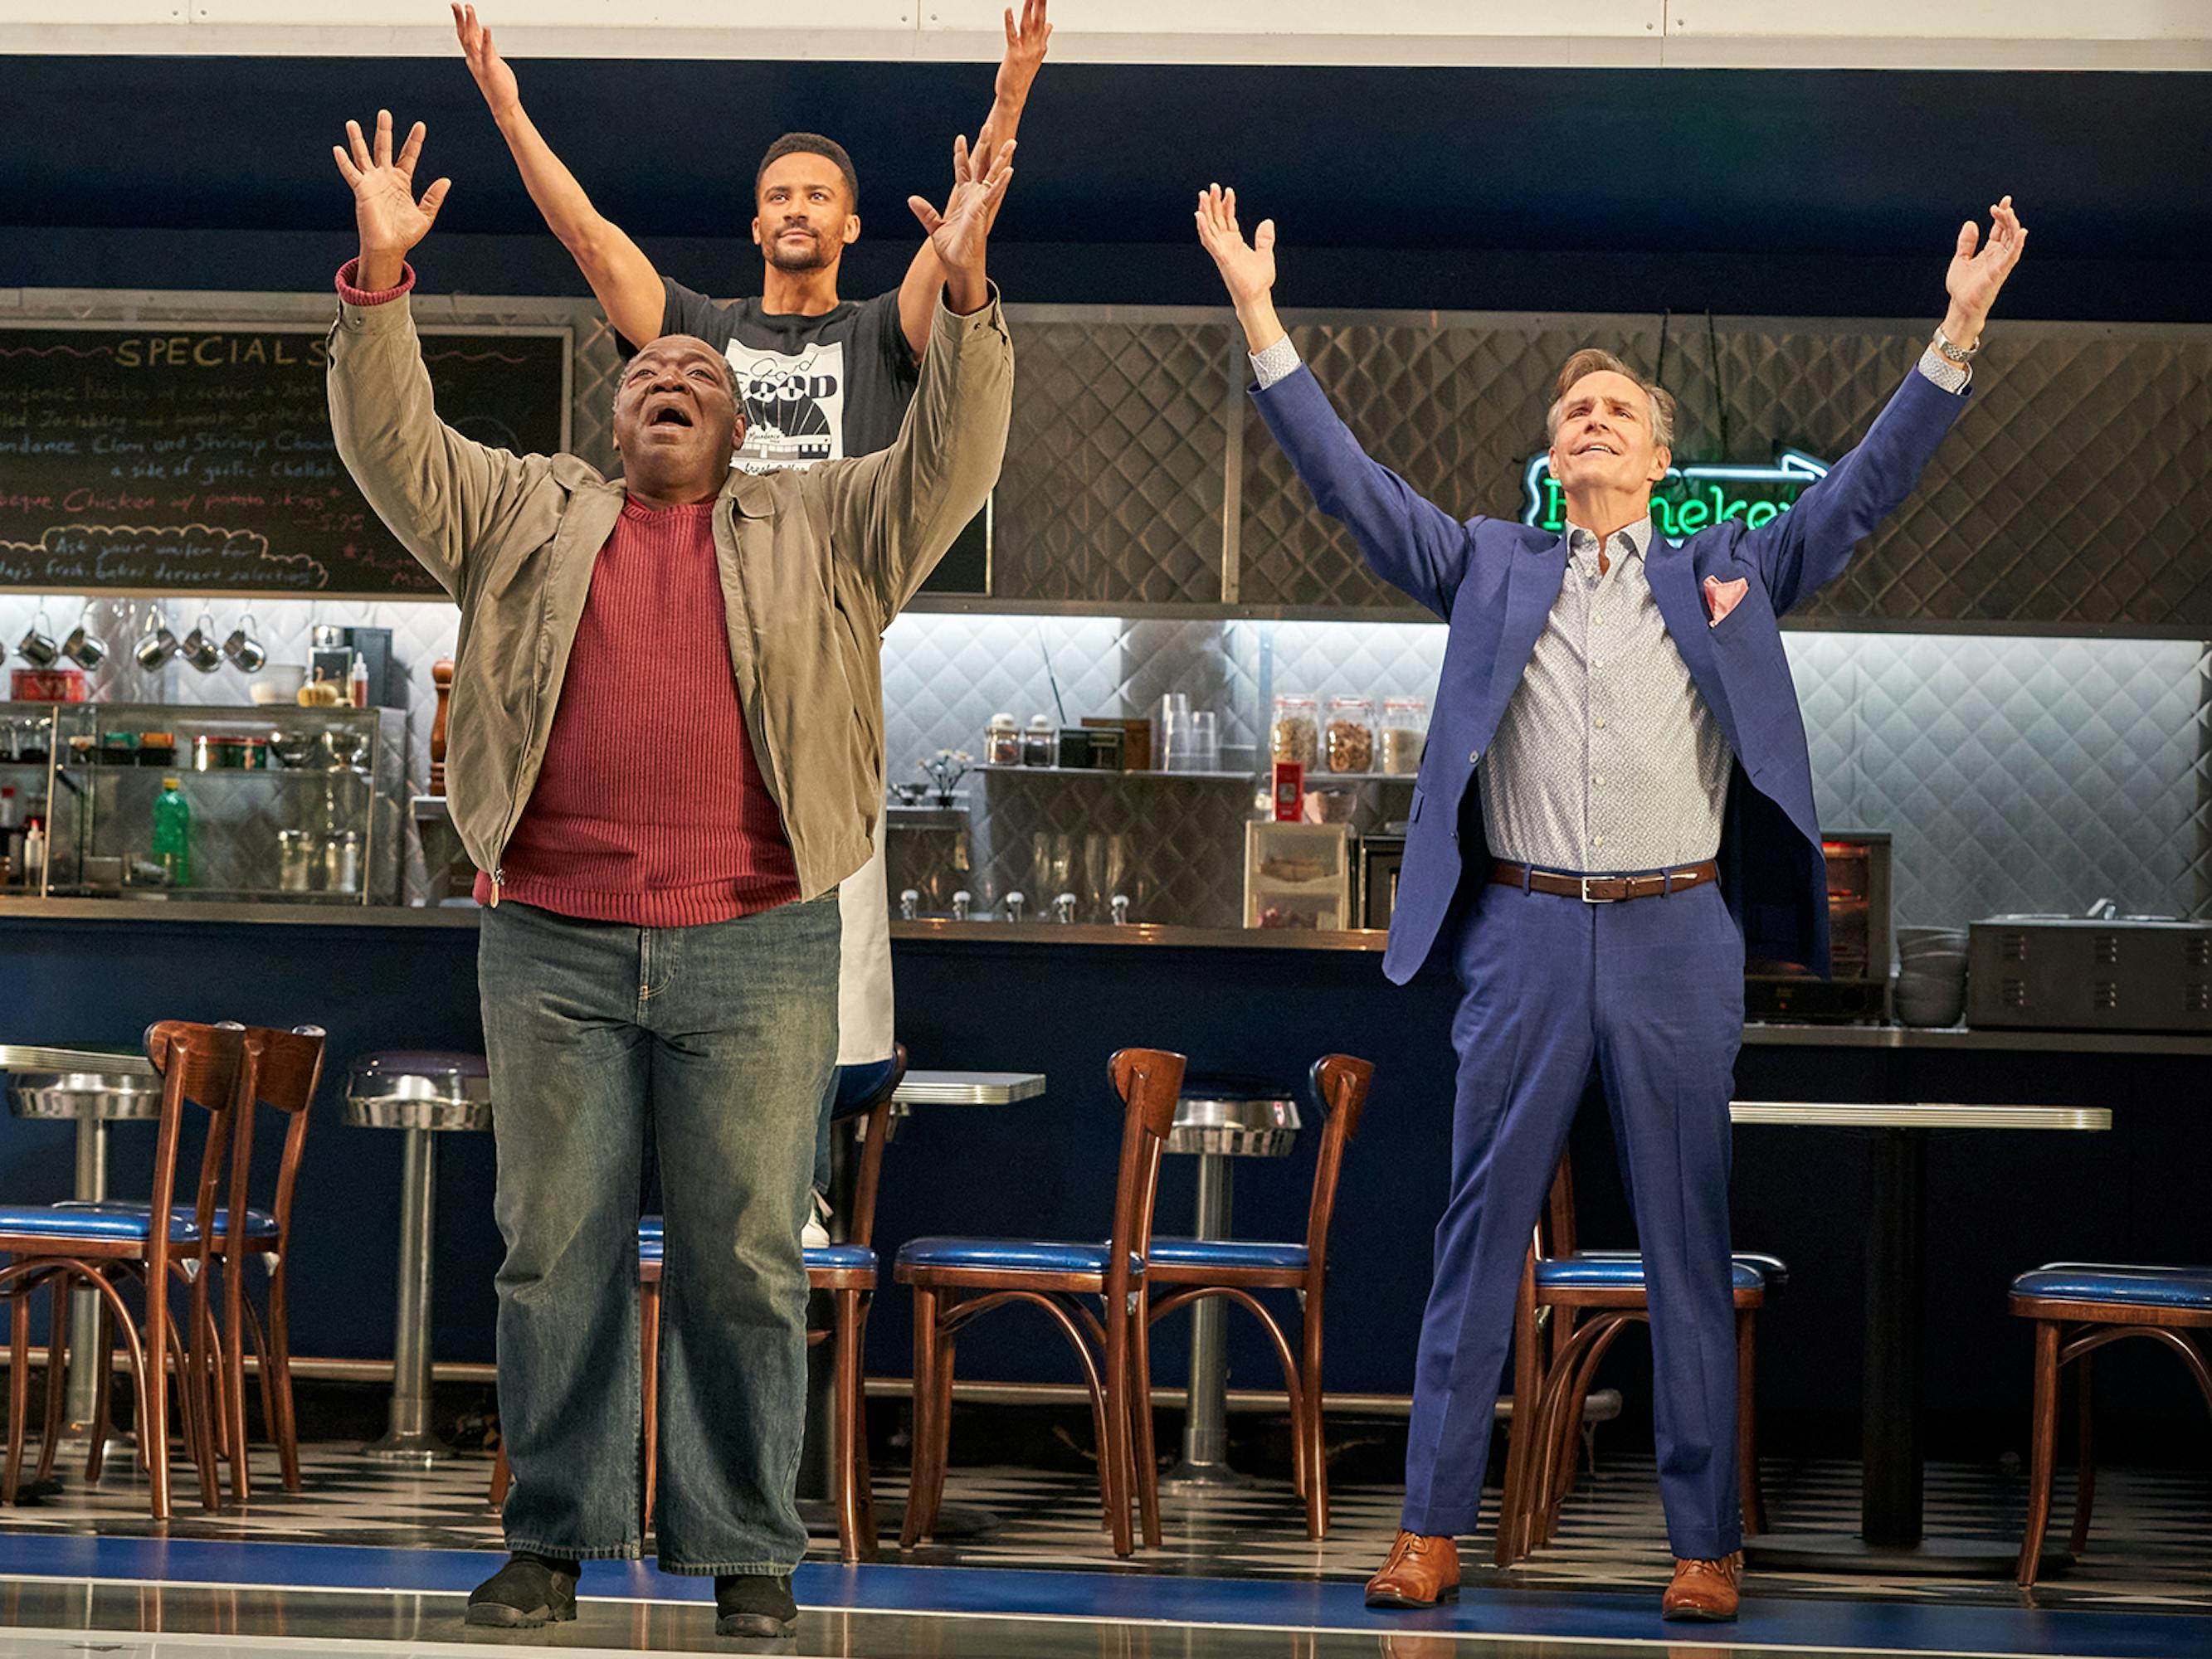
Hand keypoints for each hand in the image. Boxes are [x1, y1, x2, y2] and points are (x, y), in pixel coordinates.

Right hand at [332, 110, 450, 287]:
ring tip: (352, 123)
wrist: (389, 248)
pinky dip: (344, 162)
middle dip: (384, 131)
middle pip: (384, 148)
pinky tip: (338, 148)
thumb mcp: (425, 215)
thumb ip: (434, 198)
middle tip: (384, 112)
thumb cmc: (405, 235)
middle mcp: (385, 178)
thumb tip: (446, 180)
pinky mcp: (362, 190)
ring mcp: (372, 182)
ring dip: (358, 140)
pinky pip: (351, 173)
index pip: (408, 155)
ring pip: (363, 155)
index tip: (421, 125)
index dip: (414, 141)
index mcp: (402, 182)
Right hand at [452, 4, 520, 119]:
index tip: (460, 7)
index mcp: (474, 57)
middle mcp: (474, 59)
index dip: (462, 21)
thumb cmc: (500, 86)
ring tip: (469, 9)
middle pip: (463, 35)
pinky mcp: (490, 69)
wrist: (504, 105)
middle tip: (455, 4)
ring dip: (470, 24)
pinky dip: (486, 39)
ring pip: (471, 40)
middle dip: (459, 19)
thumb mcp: (492, 62)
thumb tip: (484, 38)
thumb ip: (487, 49)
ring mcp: (480, 63)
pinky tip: (486, 28)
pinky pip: (486, 52)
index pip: (465, 36)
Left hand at [909, 132, 1013, 307]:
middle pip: (982, 166)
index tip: (961, 137)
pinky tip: (1009, 170)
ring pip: (993, 176)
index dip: (961, 154)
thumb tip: (912, 199)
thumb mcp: (934, 227)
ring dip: (1002, 159)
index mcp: (964, 199)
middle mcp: (975, 198)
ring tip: (1012, 142)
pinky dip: (1001, 182)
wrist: (958, 266)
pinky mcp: (982, 213)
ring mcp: (981, 204)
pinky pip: (993, 194)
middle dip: (986, 146)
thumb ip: (925, 212)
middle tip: (990, 125)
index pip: (963, 170)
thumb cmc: (952, 249)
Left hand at [995, 0, 1051, 110]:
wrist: (1014, 95)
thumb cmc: (1021, 75)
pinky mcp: (1014, 55)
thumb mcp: (1035, 54)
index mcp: (1040, 45)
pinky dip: (1010, 22)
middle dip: (1041, 5)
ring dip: (1029, 9)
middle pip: (1039, 20)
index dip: (1043, 7)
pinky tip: (1008, 10)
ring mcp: (1026, 51)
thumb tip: (1049, 25)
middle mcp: (1035, 46)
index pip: (1043, 21)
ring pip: (1028, 25)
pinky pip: (1012, 35)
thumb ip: (1042, 36)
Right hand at [1195, 183, 1276, 310]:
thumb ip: (1264, 239)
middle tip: (1212, 187)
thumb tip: (1267, 222)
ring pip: (1209, 226)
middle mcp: (1225, 245)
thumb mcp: (1265, 254)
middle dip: (1214, 202)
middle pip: (1216, 219)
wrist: (1257, 297)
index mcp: (1234, 243)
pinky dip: (1203, 227)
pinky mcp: (1220, 257)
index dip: (1227, 204)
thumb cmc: (1259, 281)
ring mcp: (1221, 250)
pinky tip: (1199, 215)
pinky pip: (1209, 239)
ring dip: (1205, 210)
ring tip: (1203, 195)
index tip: (1228, 191)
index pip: (1228, 218)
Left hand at [1943, 194, 2026, 342]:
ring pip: (2012, 240)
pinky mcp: (2000, 272)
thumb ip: (1966, 243)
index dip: (2002, 215)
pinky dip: (2017, 244)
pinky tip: (2020, 232)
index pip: (2000, 229)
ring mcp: (2000, 264)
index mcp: (1990, 252)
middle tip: (2003, 205)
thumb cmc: (1962, 288)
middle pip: (2008, 231)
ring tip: (2008, 212)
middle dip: (2007, 217)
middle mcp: (1998, 256)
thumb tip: (1971, 223)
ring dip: (2012, 225)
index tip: (2003, 202)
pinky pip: (2012, 256)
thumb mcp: (1960, 259)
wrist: (1960, 308)